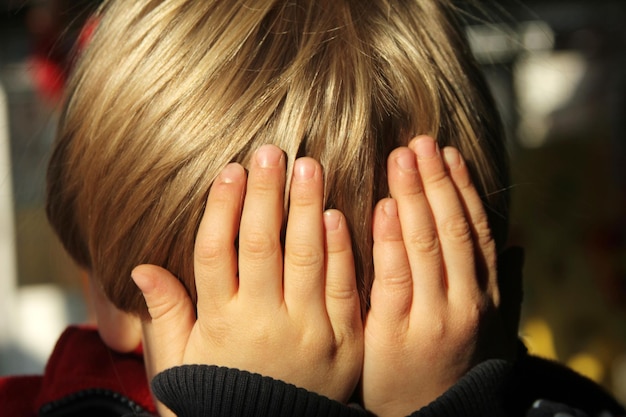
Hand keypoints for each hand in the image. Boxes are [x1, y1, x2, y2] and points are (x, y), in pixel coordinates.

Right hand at [132, 145, 362, 407]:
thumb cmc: (221, 397)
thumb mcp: (181, 364)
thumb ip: (165, 315)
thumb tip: (140, 268)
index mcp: (221, 323)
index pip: (216, 252)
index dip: (222, 207)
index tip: (231, 169)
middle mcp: (264, 322)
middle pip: (262, 244)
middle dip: (265, 193)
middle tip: (271, 151)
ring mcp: (309, 332)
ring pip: (306, 257)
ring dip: (305, 207)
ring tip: (307, 165)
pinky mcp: (346, 342)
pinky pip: (343, 287)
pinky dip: (340, 249)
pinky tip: (335, 214)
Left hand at [362, 136, 510, 416]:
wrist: (430, 416)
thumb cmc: (451, 360)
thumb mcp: (485, 326)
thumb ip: (501, 285)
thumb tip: (517, 246)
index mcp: (483, 293)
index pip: (475, 230)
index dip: (461, 188)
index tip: (446, 151)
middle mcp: (464, 301)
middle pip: (451, 230)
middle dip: (435, 183)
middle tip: (418, 142)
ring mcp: (432, 318)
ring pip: (425, 248)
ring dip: (414, 198)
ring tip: (401, 158)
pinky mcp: (394, 334)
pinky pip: (394, 280)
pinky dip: (389, 242)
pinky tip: (381, 208)